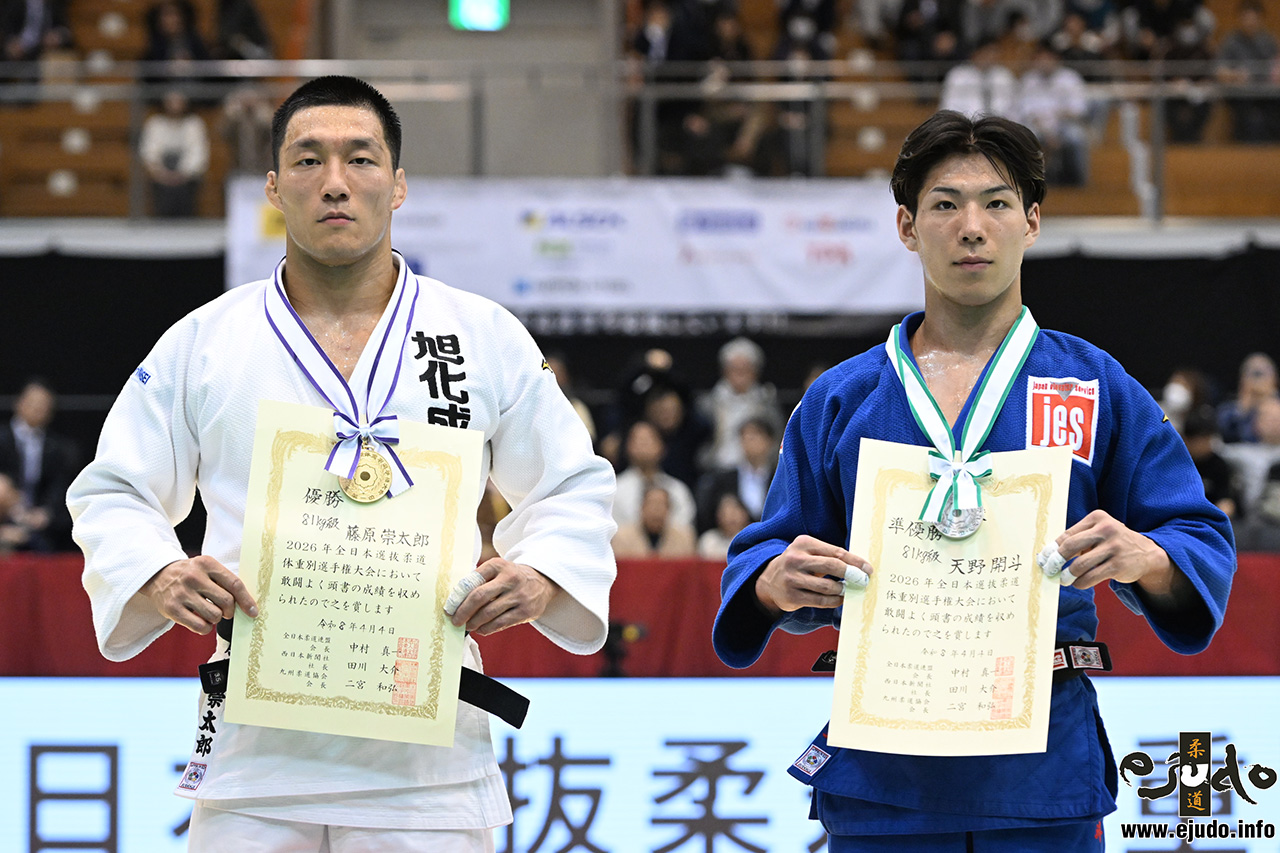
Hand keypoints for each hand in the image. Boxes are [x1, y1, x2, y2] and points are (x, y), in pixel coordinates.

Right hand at [140, 556, 258, 634]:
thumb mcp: (206, 568)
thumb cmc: (189, 574)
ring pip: (214, 615)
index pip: (234, 584)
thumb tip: (246, 603)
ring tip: (209, 612)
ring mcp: (182, 593)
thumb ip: (224, 581)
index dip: (246, 600)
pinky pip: (199, 626)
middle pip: (226, 601)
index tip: (253, 611)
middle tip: (225, 611)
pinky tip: (201, 621)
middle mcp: (194, 577)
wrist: (157, 575)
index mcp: (207, 564)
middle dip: (230, 610)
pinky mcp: (172, 609)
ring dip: (216, 618)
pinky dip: (205, 628)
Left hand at [448, 559, 558, 635]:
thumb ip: (479, 580)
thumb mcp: (498, 570)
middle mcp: (510, 578)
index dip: (457, 596)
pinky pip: (500, 623)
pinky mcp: (525, 611)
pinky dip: (487, 628)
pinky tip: (481, 628)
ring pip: (489, 613)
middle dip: (463, 612)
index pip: (472, 580)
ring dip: (474, 623)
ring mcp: (519, 595)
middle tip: (455, 621)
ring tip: (468, 626)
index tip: (449, 608)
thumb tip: (456, 602)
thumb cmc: (511, 577)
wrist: (542, 581)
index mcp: (498, 565)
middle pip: (479, 597)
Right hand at [755, 535, 871, 614]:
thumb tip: (858, 566)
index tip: (868, 568)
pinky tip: (839, 598)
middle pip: (832, 566)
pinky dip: (834, 600)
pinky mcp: (792, 596)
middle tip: (863, 581)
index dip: (855, 561)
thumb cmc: (797, 565)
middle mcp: (796, 559)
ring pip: (827, 586)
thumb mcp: (808, 552)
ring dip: (842, 589)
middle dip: (852, 574)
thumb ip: (829, 555)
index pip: (836, 551)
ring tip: (847, 589)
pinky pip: (820, 600)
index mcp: (803, 543)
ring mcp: (792, 578)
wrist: (768, 581)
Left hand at [1055, 510, 1174, 593]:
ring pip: (1080, 565)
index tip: (1042, 558)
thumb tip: (1049, 554)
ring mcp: (1114, 547)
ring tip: (1063, 580)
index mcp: (1097, 518)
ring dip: (1067, 575)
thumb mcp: (1098, 533)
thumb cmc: (1113, 543)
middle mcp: (1106, 529)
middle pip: (1070, 546)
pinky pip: (1091, 576)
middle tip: (1049, 570)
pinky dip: (1080, 582)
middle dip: (1056, 561)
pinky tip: (1077, 584)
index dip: (1052, 548)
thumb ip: (1078, 539)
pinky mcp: (1119, 565)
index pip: (1067, 534)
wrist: (1147, 554)